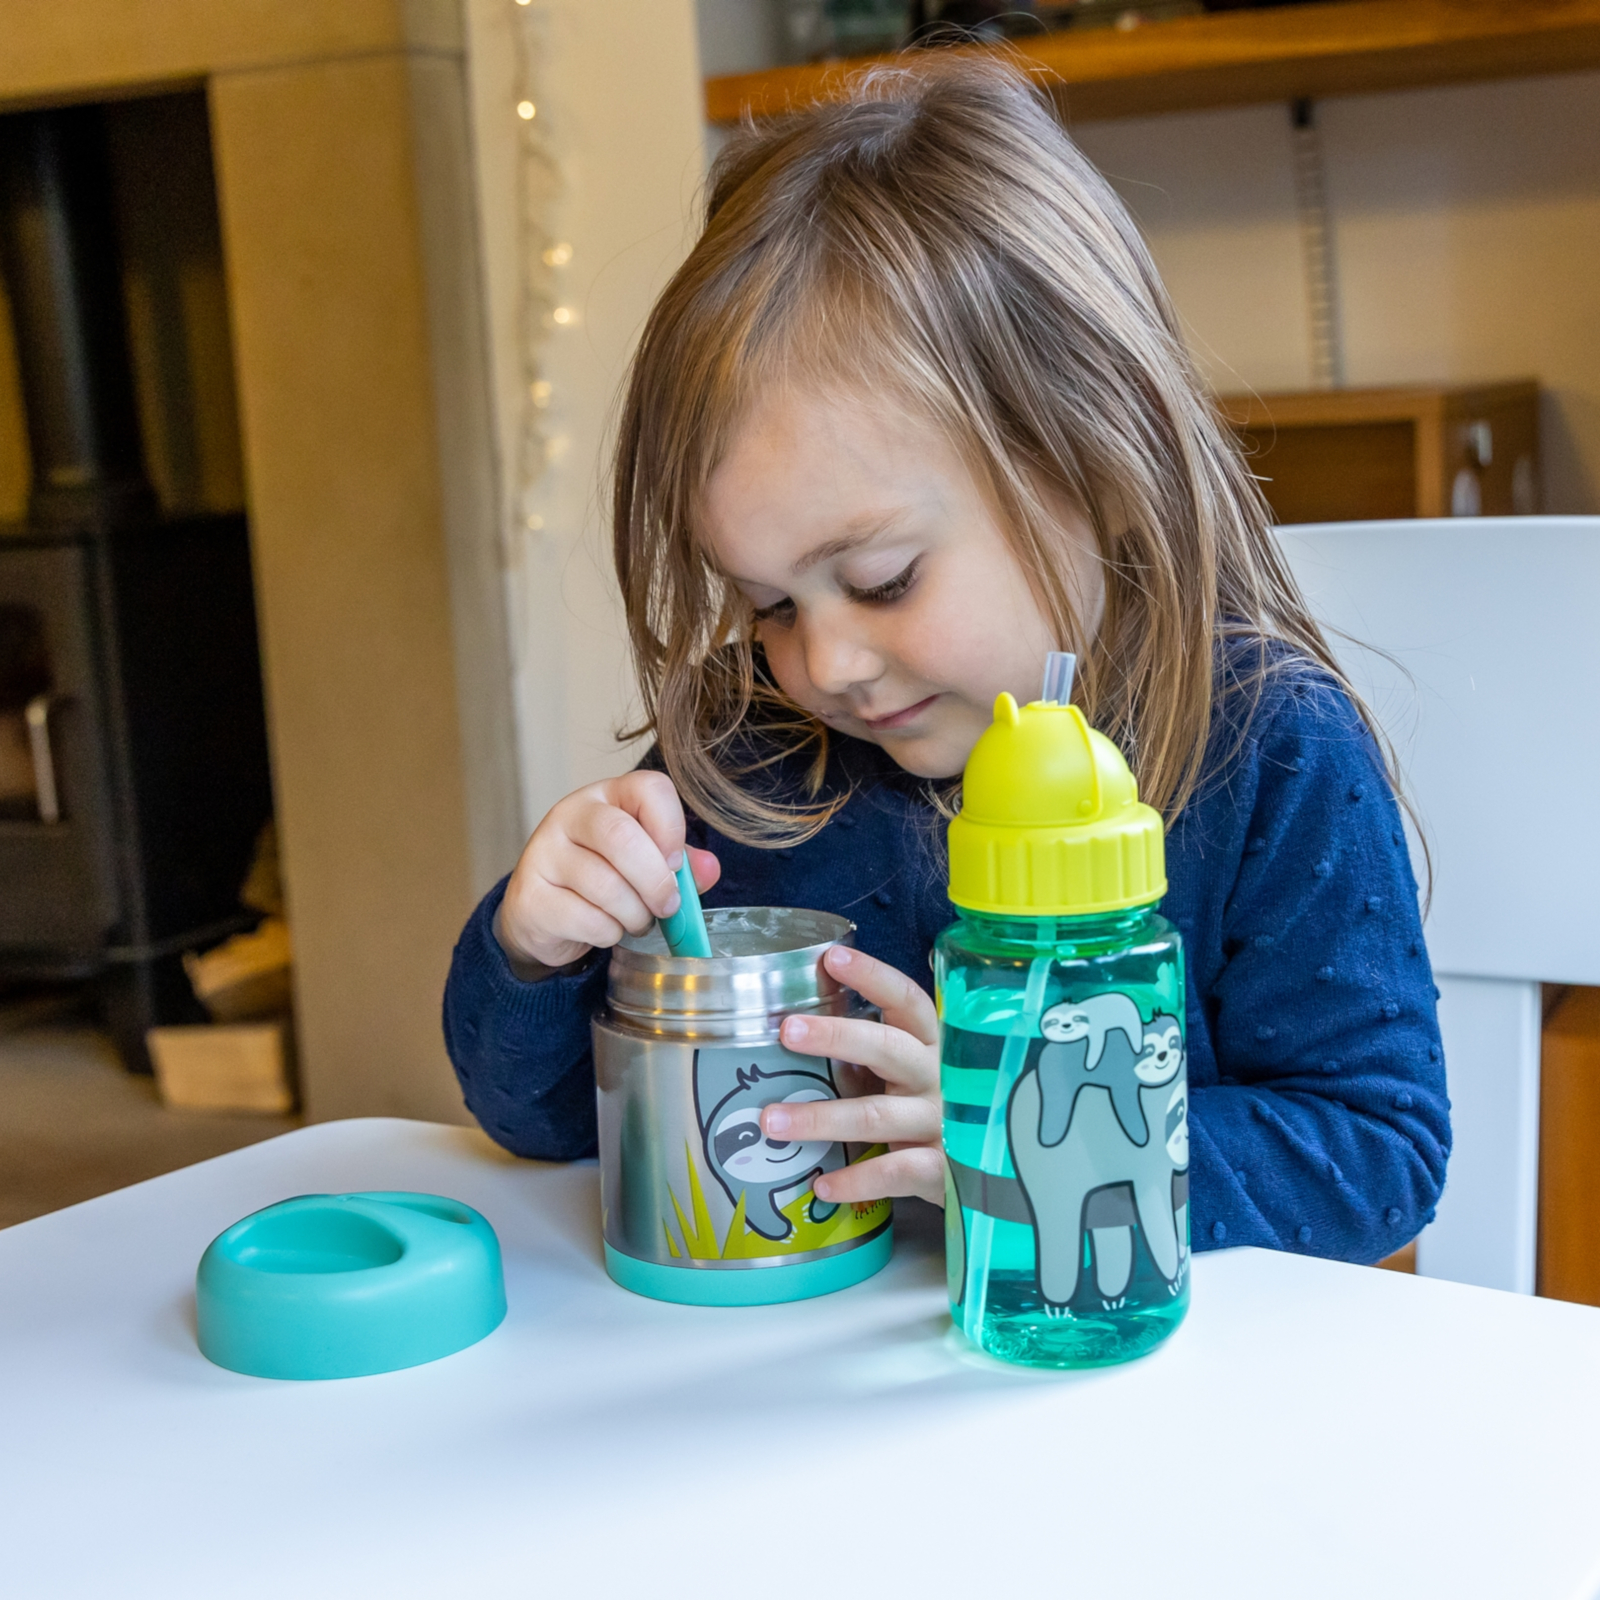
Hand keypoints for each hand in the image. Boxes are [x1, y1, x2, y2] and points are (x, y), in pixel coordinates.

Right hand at [494, 771, 720, 971]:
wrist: (543, 913)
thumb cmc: (602, 878)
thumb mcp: (645, 862)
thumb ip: (681, 863)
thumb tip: (709, 869)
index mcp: (607, 796)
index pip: (648, 788)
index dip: (671, 826)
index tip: (675, 862)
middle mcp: (570, 814)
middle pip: (621, 836)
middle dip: (656, 881)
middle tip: (667, 906)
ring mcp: (544, 853)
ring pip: (605, 885)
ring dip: (635, 915)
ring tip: (636, 920)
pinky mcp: (530, 896)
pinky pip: (586, 919)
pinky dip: (608, 933)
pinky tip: (605, 929)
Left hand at [761, 944, 943, 1205]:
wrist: (999, 1174)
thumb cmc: (940, 1110)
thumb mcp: (918, 1074)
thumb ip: (877, 1055)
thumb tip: (803, 1029)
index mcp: (934, 1045)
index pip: (907, 1001)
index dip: (874, 977)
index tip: (833, 958)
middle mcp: (941, 1077)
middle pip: (888, 1049)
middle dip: (835, 1037)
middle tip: (786, 1031)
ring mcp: (944, 1124)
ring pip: (877, 1115)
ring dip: (821, 1118)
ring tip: (771, 1121)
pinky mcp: (943, 1170)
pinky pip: (894, 1172)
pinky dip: (855, 1180)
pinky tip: (820, 1184)